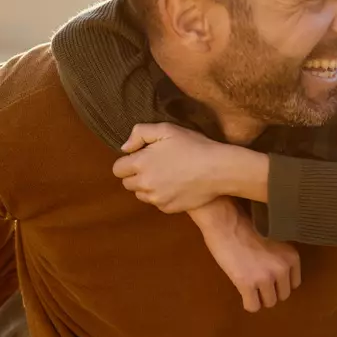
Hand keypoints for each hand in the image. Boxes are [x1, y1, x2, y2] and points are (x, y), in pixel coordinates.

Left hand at [112, 123, 232, 213]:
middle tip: (155, 165)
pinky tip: (176, 185)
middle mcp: (144, 184)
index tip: (142, 157)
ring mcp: (156, 198)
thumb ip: (139, 133)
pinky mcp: (168, 208)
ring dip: (147, 186)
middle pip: (127, 183)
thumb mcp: (166, 129)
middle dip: (136, 175)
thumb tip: (125, 148)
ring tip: (166, 175)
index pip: (118, 169)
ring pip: (141, 194)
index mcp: (140, 163)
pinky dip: (162, 195)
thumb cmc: (193, 146)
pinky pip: (157, 203)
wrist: (218, 169)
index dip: (128, 161)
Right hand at [188, 200, 301, 311]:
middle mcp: (282, 268)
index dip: (281, 282)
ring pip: (269, 302)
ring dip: (260, 297)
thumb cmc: (247, 226)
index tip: (270, 277)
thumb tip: (282, 276)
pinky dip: (248, 303)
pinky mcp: (247, 284)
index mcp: (292, 257)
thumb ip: (282, 258)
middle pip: (283, 295)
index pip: (294, 283)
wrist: (226, 222)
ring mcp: (265, 277)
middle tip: (258, 281)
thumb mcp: (275, 241)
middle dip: (271, 291)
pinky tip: (243, 294)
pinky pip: (253, 306)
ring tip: (250, 286)